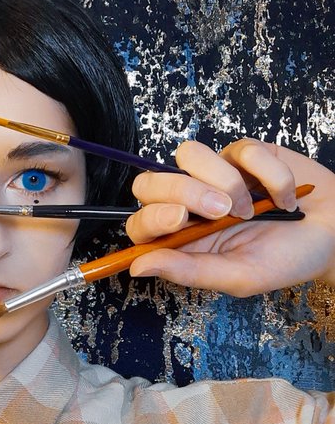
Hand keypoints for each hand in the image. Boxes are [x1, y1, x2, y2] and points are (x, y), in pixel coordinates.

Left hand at [126, 139, 334, 294]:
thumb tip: (138, 267)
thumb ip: (188, 270)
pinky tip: (283, 196)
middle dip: (183, 190)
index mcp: (181, 238)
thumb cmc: (286, 260)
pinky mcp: (242, 153)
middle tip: (221, 210)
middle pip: (150, 182)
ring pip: (187, 155)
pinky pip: (240, 148)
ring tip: (250, 207)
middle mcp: (189, 204)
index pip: (139, 223)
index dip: (150, 217)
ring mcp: (213, 174)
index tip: (179, 220)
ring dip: (223, 180)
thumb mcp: (238, 275)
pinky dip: (268, 175)